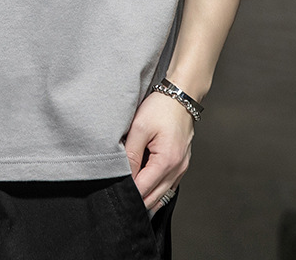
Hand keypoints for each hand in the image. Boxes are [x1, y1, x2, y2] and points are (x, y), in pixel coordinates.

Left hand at [123, 91, 193, 215]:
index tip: (113, 189)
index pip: (143, 189)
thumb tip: (124, 176)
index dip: (127, 192)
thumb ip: (131, 154)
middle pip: (153, 198)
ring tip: (128, 191)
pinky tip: (144, 184)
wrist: (181, 96)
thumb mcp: (140, 127)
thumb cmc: (161, 108)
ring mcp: (182, 168)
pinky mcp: (181, 164)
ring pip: (162, 195)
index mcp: (167, 161)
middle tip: (118, 194)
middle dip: (136, 199)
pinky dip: (156, 189)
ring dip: (146, 196)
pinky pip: (168, 186)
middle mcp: (177, 169)